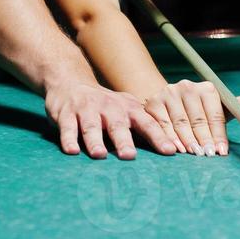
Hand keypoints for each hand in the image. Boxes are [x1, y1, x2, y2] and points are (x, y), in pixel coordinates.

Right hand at [44, 81, 176, 159]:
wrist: (71, 82)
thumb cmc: (106, 106)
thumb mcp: (126, 110)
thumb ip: (144, 127)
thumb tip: (173, 149)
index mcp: (128, 109)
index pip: (147, 124)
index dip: (159, 137)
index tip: (171, 151)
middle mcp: (109, 108)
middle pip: (118, 126)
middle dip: (124, 141)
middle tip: (130, 156)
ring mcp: (87, 110)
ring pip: (91, 127)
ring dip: (95, 141)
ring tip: (99, 155)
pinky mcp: (66, 114)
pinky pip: (67, 128)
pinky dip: (68, 139)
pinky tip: (72, 151)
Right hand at [143, 80, 239, 156]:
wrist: (168, 102)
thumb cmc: (199, 110)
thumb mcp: (219, 108)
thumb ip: (239, 105)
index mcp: (207, 88)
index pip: (214, 114)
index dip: (218, 134)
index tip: (221, 151)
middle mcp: (187, 87)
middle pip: (197, 119)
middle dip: (204, 139)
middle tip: (208, 155)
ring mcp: (168, 93)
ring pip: (180, 122)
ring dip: (187, 140)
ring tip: (194, 154)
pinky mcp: (153, 102)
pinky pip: (162, 123)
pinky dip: (169, 137)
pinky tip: (176, 149)